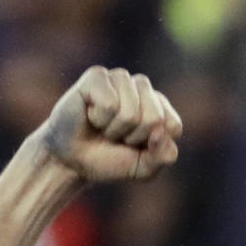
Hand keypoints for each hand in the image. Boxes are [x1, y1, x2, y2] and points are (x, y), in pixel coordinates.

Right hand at [38, 65, 181, 183]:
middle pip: (154, 118)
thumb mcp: (142, 168)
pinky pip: (110, 104)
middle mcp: (142, 87)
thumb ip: (162, 157)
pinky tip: (90, 115)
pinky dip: (99, 119)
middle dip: (133, 138)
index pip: (173, 126)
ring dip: (115, 130)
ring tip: (103, 127)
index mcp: (160, 106)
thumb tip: (160, 132)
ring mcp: (120, 78)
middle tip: (116, 137)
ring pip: (132, 112)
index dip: (153, 145)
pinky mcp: (97, 76)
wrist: (71, 161)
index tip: (136, 147)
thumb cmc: (108, 160)